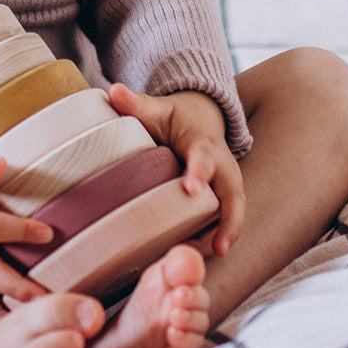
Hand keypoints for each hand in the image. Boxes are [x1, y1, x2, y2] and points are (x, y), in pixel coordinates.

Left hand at [107, 84, 244, 257]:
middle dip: (229, 216)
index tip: (190, 188)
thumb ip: (136, 103)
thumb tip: (113, 90)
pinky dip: (220, 238)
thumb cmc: (175, 117)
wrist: (201, 119)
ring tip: (211, 257)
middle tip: (218, 244)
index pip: (204, 157)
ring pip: (235, 209)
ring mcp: (227, 183)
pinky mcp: (224, 198)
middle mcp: (222, 165)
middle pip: (232, 192)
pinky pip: (227, 219)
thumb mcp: (157, 108)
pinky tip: (204, 257)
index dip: (199, 172)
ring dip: (227, 233)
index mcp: (203, 143)